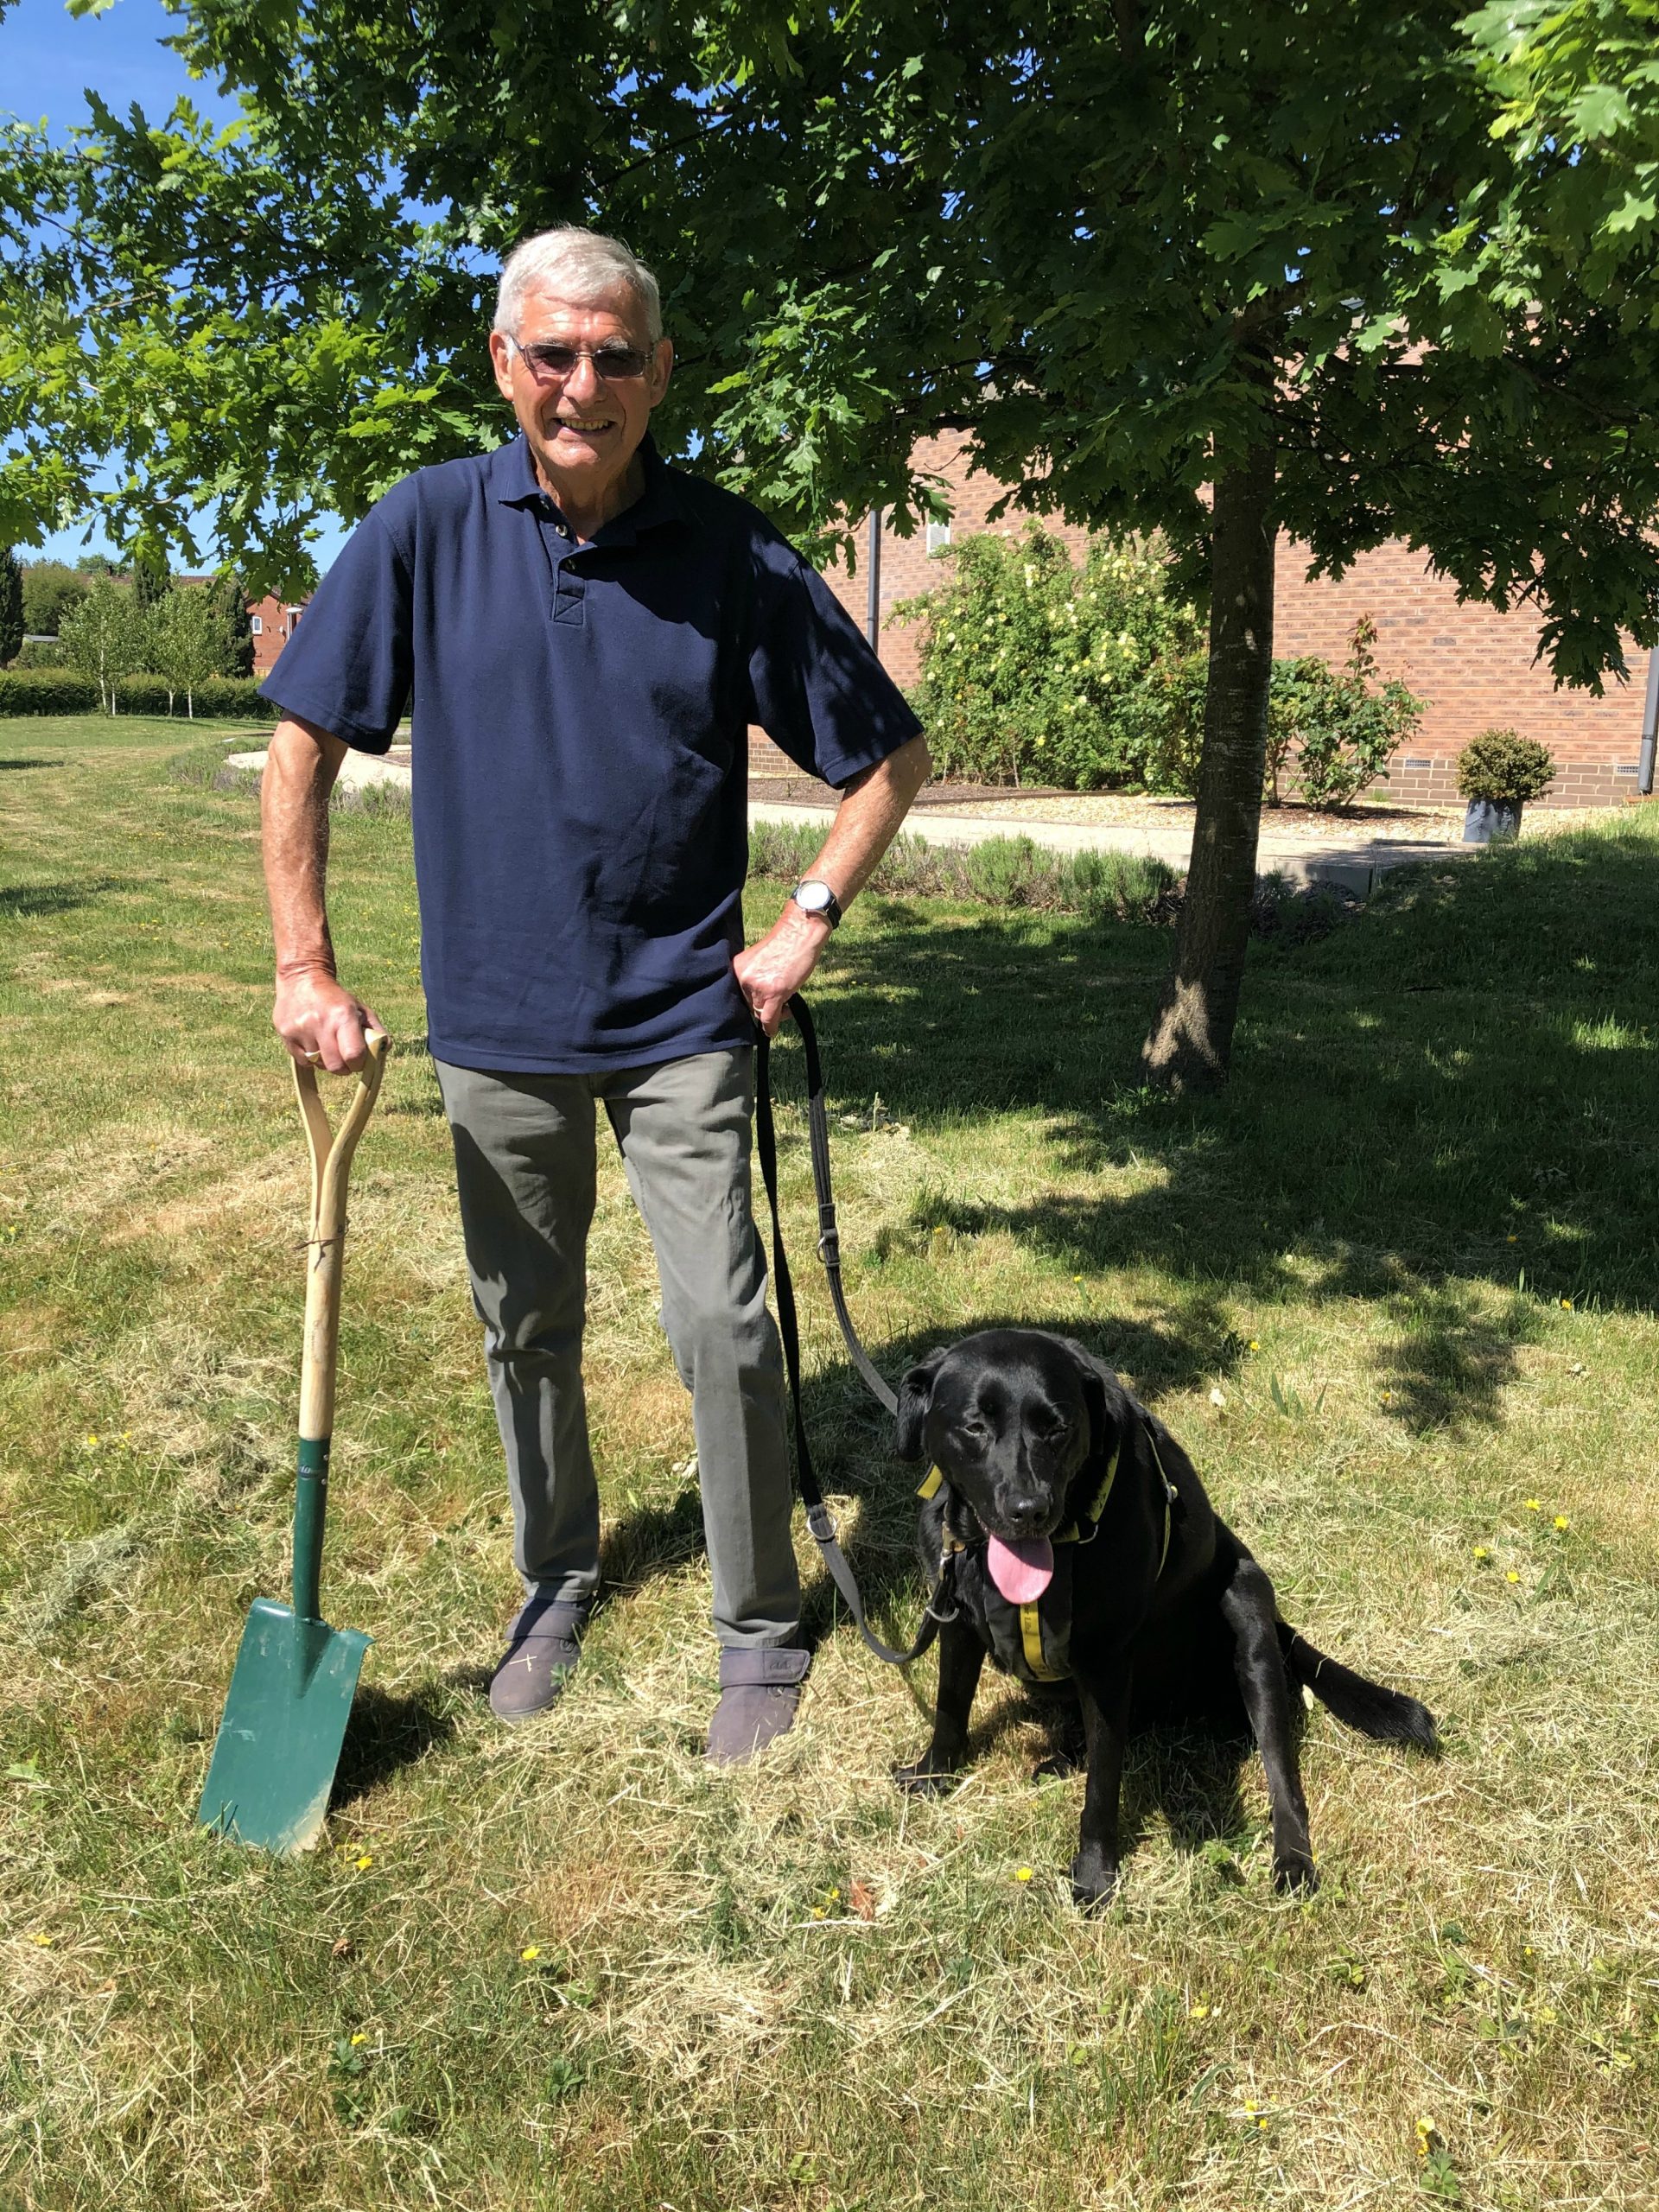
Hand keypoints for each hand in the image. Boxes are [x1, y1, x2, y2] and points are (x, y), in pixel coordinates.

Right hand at [273, 964, 382, 1072]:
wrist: (302, 978)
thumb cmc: (337, 999)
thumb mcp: (361, 1009)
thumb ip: (376, 1031)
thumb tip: (384, 1051)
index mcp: (343, 1016)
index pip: (354, 1055)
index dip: (359, 1063)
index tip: (358, 1059)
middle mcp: (320, 1023)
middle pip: (335, 1067)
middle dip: (344, 1067)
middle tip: (344, 1057)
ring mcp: (300, 1029)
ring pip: (318, 1064)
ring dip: (326, 1061)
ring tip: (327, 1044)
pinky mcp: (285, 1034)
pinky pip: (302, 1060)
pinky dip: (310, 1057)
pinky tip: (313, 1041)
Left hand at [733, 905, 830, 1036]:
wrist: (800, 933)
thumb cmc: (784, 944)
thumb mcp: (759, 960)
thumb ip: (753, 977)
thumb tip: (755, 1001)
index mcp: (737, 969)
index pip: (738, 995)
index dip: (749, 1001)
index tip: (757, 1006)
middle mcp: (743, 978)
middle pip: (748, 1005)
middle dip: (762, 1006)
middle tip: (778, 1002)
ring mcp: (758, 987)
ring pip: (759, 1013)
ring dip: (772, 1014)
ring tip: (785, 1004)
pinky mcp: (774, 994)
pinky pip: (768, 1019)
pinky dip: (771, 1027)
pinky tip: (773, 1029)